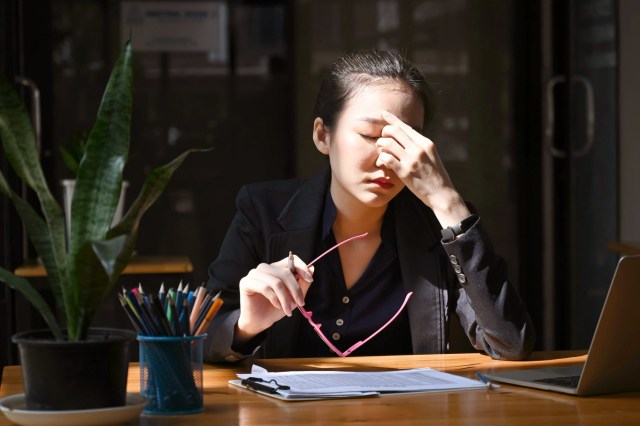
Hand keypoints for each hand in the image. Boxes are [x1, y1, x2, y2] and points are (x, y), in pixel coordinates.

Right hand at [235, 255, 313, 342]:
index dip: (301, 267)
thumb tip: (312, 268)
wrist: (259, 322)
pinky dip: (274, 298)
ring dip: (285, 298)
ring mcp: (254, 274)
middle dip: (295, 289)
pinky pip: (265, 287)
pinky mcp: (246, 282)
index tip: (310, 279)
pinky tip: (277, 306)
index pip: (290, 259)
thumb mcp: (293, 297)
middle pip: (285, 272)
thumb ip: (302, 283)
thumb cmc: (276, 308)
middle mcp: (264, 268)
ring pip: (276, 281)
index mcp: (275, 268)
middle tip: (300, 303)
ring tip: (288, 309)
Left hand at [375, 110, 470, 225]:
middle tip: (382, 140)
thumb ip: (419, 146)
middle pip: (394, 130)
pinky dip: (381, 158)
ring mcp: (411, 160)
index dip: (392, 119)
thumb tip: (405, 137)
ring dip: (380, 145)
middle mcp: (419, 148)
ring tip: (381, 151)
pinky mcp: (404, 172)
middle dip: (384, 132)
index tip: (383, 113)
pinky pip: (386, 158)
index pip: (405, 126)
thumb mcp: (431, 156)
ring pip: (387, 143)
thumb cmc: (435, 176)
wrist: (442, 194)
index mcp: (426, 143)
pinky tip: (383, 162)